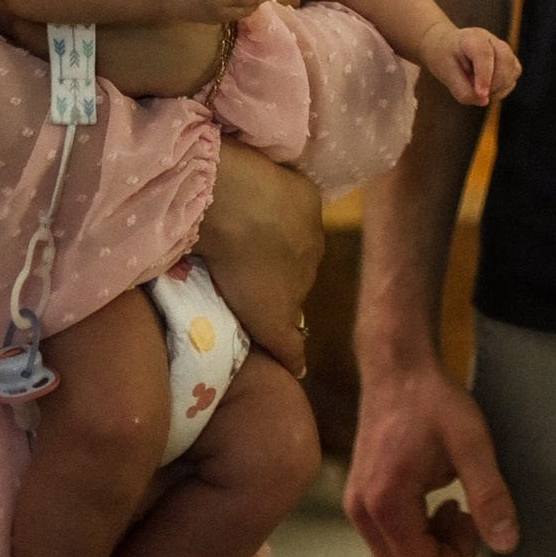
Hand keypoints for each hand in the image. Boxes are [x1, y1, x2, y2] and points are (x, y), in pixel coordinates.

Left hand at [199, 142, 322, 375]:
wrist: (236, 204)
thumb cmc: (246, 268)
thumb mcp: (267, 319)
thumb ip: (287, 346)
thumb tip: (302, 371)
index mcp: (309, 278)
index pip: (296, 291)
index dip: (273, 293)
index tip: (248, 292)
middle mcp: (319, 248)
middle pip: (296, 261)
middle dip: (273, 263)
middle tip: (239, 263)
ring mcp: (310, 214)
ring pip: (291, 230)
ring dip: (271, 232)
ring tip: (237, 232)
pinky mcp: (299, 185)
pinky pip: (286, 198)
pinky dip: (270, 202)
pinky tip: (246, 203)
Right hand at [346, 360, 519, 556]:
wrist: (397, 367)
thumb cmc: (435, 400)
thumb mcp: (472, 442)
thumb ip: (489, 495)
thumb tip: (507, 545)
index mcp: (385, 503)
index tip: (474, 518)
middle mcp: (361, 514)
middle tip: (465, 516)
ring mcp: (356, 510)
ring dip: (432, 550)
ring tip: (453, 504)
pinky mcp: (359, 503)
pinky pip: (390, 547)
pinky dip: (418, 538)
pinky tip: (436, 501)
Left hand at [433, 27, 520, 107]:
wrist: (447, 48)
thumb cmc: (445, 59)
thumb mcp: (446, 75)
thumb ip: (463, 90)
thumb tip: (484, 101)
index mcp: (471, 38)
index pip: (484, 53)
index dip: (485, 75)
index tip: (482, 94)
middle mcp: (491, 40)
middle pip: (505, 59)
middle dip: (495, 83)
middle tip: (478, 93)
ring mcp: (502, 48)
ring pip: (514, 68)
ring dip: (501, 86)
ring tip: (481, 90)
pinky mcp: (508, 60)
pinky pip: (514, 75)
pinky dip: (504, 87)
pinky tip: (489, 89)